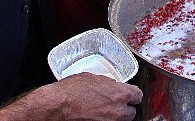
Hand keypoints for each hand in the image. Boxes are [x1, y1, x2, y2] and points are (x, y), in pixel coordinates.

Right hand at [0, 72, 141, 120]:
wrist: (56, 107)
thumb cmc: (70, 91)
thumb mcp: (93, 78)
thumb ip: (108, 83)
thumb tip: (110, 86)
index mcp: (121, 93)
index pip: (138, 95)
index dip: (132, 95)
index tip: (129, 95)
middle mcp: (119, 111)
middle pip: (131, 112)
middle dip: (124, 108)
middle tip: (114, 104)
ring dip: (115, 116)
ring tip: (104, 111)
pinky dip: (104, 120)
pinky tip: (96, 116)